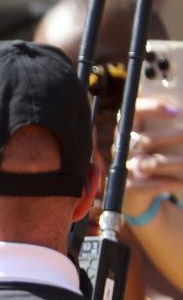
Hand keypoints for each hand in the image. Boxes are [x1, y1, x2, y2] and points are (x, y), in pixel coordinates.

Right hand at [125, 97, 182, 212]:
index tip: (175, 111)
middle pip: (142, 139)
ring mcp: (123, 167)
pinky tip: (180, 182)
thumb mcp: (156, 141)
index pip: (133, 112)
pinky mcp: (126, 186)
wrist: (136, 192)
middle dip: (170, 136)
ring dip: (173, 163)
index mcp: (129, 130)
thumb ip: (164, 128)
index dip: (151, 108)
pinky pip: (144, 185)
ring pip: (148, 164)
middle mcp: (122, 147)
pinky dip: (164, 183)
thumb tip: (180, 112)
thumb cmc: (151, 159)